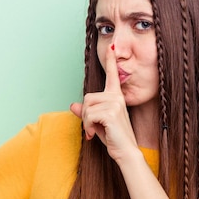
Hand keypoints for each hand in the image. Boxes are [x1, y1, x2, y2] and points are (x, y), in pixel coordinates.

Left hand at [70, 45, 137, 161]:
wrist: (125, 152)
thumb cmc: (113, 138)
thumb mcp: (96, 123)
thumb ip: (86, 112)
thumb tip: (73, 105)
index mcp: (116, 97)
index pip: (113, 75)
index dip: (111, 61)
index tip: (112, 47)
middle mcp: (117, 97)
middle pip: (87, 97)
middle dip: (86, 114)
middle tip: (92, 128)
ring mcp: (115, 103)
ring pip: (87, 107)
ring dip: (86, 122)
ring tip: (94, 131)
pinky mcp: (111, 112)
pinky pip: (88, 115)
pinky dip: (87, 127)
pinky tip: (93, 134)